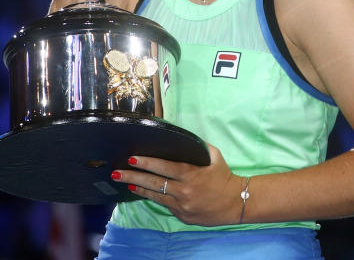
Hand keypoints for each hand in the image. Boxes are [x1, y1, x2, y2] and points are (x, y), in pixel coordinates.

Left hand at [111, 144, 243, 226]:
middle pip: (154, 183)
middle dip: (133, 177)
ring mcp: (182, 206)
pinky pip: (164, 205)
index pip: (164, 167)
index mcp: (191, 174)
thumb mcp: (214, 156)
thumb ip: (197, 147)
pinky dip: (151, 198)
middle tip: (117, 173)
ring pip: (155, 196)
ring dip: (138, 189)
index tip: (132, 158)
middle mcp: (184, 191)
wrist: (236, 202)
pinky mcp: (182, 216)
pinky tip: (140, 192)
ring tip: (124, 183)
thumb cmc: (223, 176)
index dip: (147, 163)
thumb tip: (180, 138)